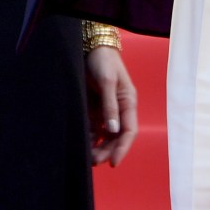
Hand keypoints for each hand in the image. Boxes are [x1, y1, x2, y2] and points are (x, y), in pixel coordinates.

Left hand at [84, 45, 137, 167]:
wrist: (89, 46)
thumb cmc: (103, 61)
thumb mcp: (107, 81)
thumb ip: (110, 105)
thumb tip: (113, 130)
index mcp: (128, 102)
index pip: (129, 131)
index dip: (122, 148)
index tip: (113, 163)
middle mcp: (118, 109)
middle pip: (116, 137)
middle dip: (107, 151)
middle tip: (94, 162)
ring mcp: (105, 109)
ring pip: (104, 135)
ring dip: (97, 147)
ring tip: (86, 157)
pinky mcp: (92, 108)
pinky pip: (92, 128)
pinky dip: (88, 137)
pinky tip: (80, 145)